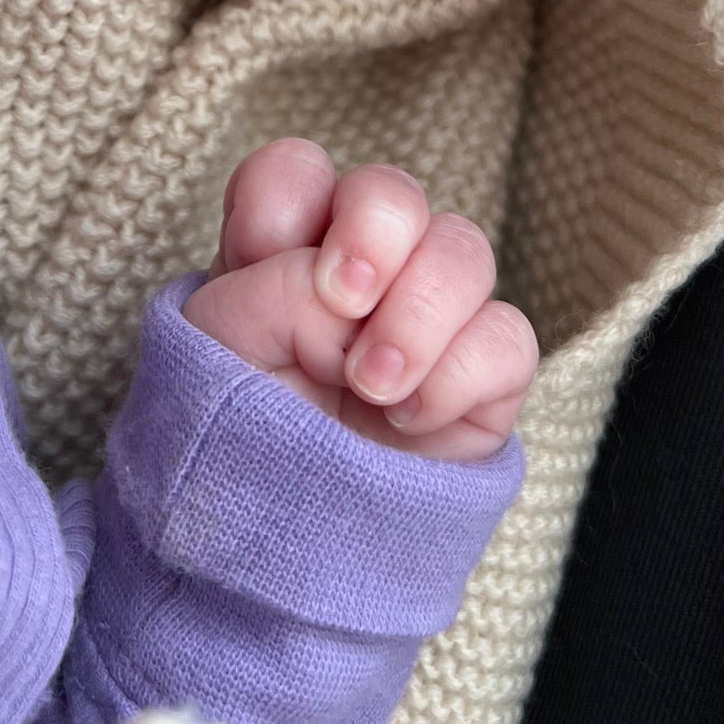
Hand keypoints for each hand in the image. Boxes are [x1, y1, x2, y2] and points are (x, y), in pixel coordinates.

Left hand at [183, 141, 537, 461]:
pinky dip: (459, 374)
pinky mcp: (482, 379)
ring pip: (465, 248)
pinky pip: (508, 337)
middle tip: (345, 300)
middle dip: (375, 231)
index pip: (295, 172)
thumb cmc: (234, 439)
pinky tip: (410, 419)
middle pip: (392, 190)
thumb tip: (347, 299)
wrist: (276, 551)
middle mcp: (360, 270)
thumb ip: (269, 294)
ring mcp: (427, 318)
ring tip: (371, 385)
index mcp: (280, 249)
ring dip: (418, 312)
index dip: (288, 197)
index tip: (265, 254)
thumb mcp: (215, 354)